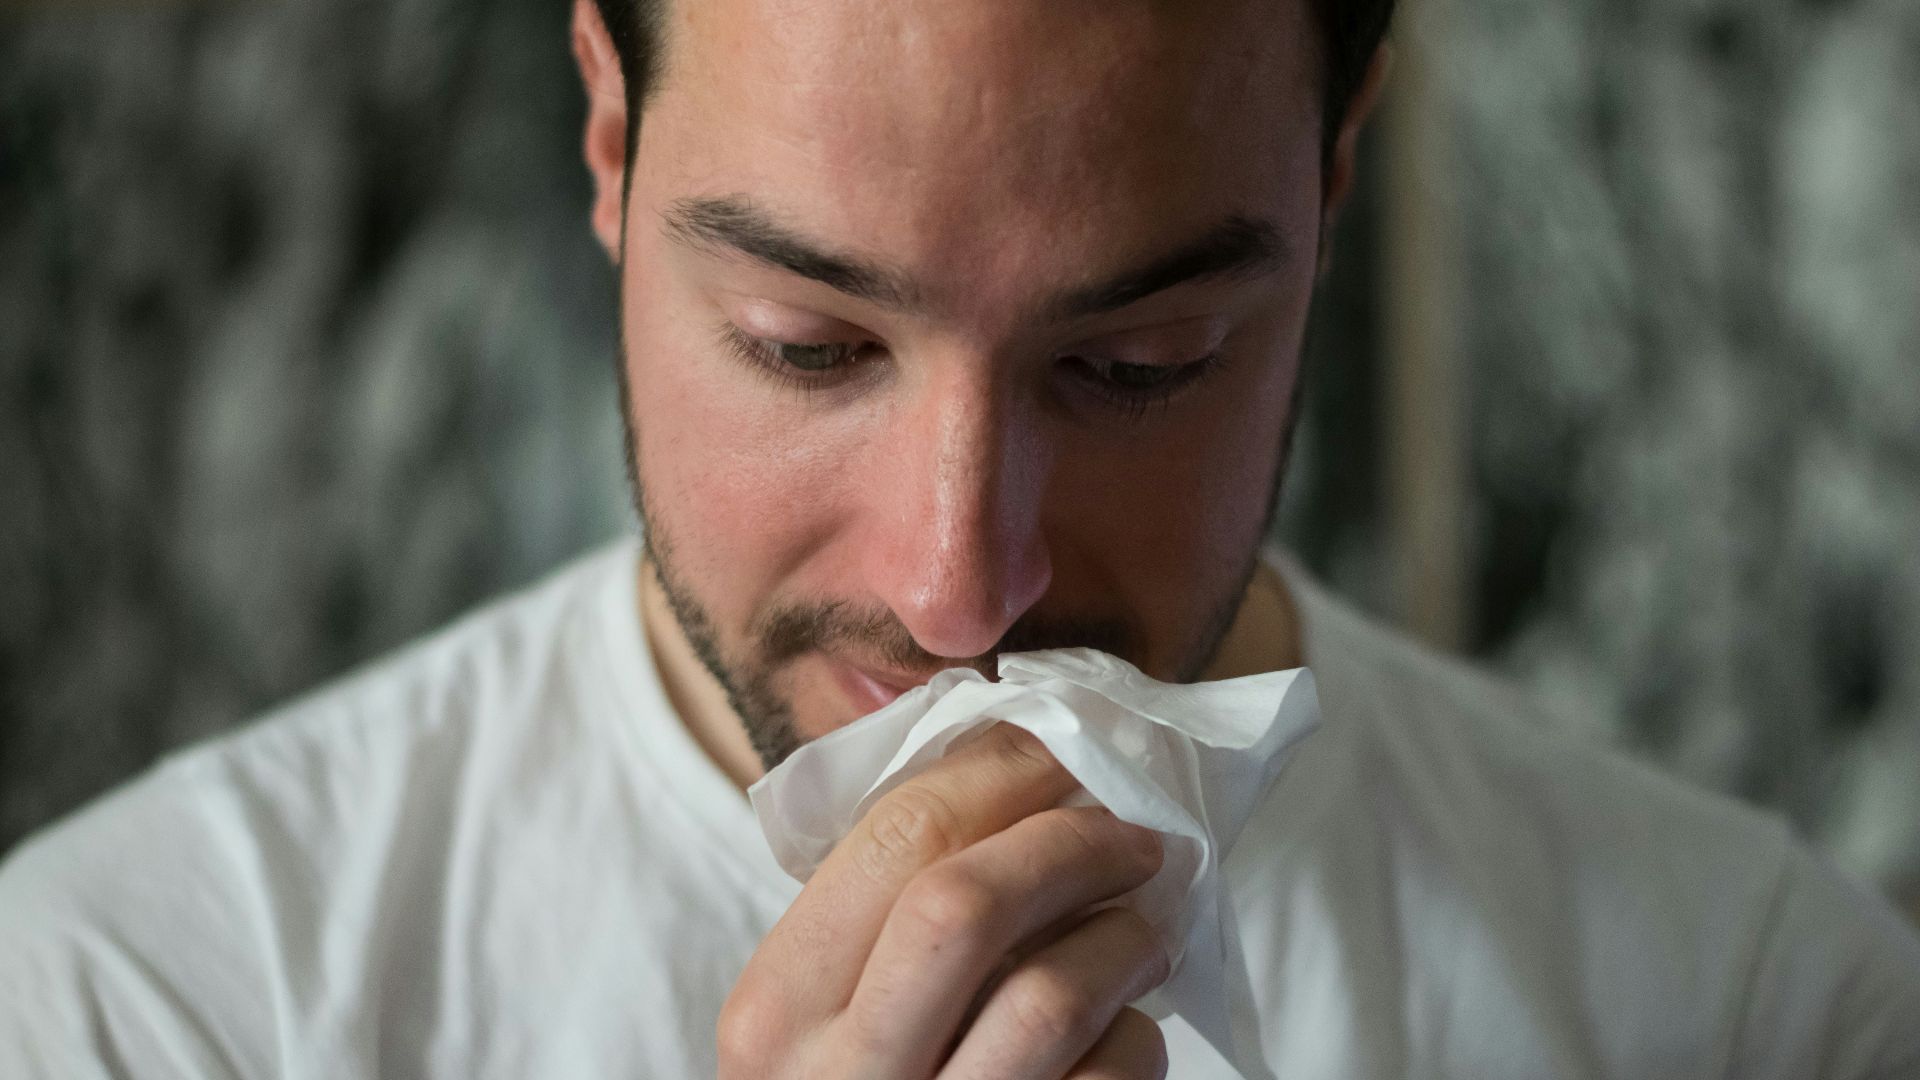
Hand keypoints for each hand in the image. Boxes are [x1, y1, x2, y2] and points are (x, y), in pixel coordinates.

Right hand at [718, 723, 1171, 1078]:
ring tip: (1150, 925)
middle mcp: (834, 1079)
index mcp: (775, 1010)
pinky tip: (1129, 1032)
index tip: (1068, 753)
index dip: (1004, 773)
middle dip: (1071, 844)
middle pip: (964, 904)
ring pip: (1050, 998)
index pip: (895, 837)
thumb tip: (1022, 771)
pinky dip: (1138, 1042)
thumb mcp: (822, 1017)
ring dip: (1125, 939)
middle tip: (1136, 834)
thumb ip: (882, 916)